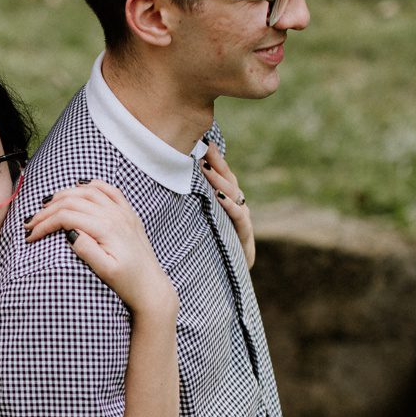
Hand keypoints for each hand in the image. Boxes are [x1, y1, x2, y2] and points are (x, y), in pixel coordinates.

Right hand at [25, 180, 177, 319]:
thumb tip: (69, 231)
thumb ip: (87, 250)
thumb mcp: (106, 271)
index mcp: (106, 228)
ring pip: (88, 191)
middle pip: (73, 202)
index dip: (44, 225)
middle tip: (31, 223)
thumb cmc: (128, 283)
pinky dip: (92, 185)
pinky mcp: (128, 215)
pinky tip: (80, 186)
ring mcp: (123, 212)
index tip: (30, 237)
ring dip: (64, 194)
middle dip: (47, 211)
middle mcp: (115, 215)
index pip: (66, 217)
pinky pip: (110, 190)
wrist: (152, 287)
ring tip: (47, 204)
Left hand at [204, 145, 254, 269]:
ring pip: (233, 193)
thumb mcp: (203, 221)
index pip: (223, 174)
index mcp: (228, 200)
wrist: (230, 274)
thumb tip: (171, 183)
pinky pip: (239, 217)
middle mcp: (237, 205)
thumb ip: (196, 203)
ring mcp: (242, 218)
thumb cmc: (213, 246)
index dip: (214, 157)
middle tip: (203, 147)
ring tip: (205, 168)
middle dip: (216, 162)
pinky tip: (219, 196)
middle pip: (229, 178)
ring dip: (219, 180)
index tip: (203, 141)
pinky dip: (230, 206)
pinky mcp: (244, 234)